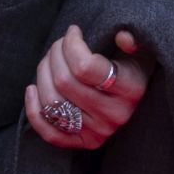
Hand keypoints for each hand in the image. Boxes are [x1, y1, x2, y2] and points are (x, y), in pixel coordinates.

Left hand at [24, 26, 152, 150]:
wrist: (137, 93)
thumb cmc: (134, 62)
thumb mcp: (141, 46)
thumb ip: (134, 37)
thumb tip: (122, 37)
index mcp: (131, 88)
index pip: (86, 67)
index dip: (71, 44)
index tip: (73, 31)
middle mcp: (115, 114)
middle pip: (64, 82)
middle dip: (54, 55)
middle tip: (58, 44)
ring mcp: (99, 132)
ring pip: (53, 103)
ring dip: (42, 75)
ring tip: (48, 61)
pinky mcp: (84, 142)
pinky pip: (50, 132)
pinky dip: (34, 110)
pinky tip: (32, 89)